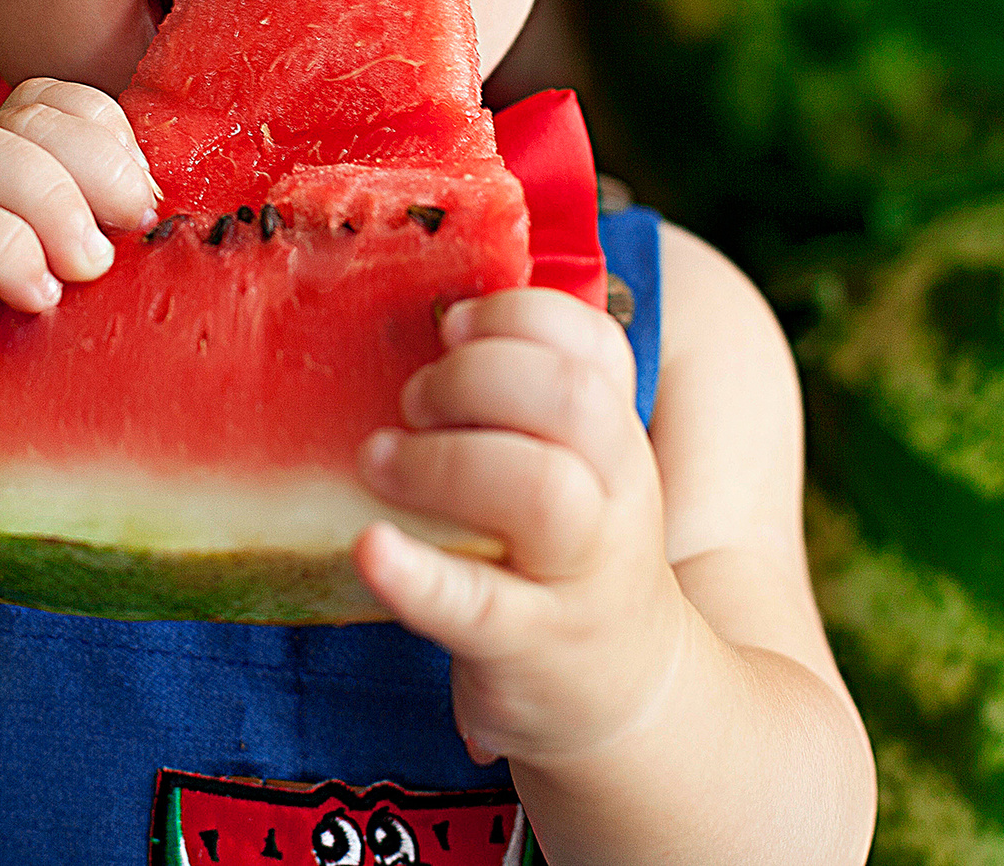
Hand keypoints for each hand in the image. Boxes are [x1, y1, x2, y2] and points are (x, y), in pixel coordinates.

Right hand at [0, 78, 160, 429]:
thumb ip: (119, 241)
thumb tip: (186, 222)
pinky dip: (4, 252)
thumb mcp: (86, 286)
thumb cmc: (24, 352)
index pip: (59, 101)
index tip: (145, 200)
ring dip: (50, 200)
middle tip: (132, 228)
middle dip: (94, 162)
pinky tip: (39, 296)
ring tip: (87, 266)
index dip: (107, 132)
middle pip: (24, 117)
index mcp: (18, 167)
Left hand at [352, 287, 687, 771]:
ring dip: (442, 460)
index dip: (513, 315)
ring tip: (379, 462)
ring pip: (539, 489)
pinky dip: (417, 576)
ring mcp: (577, 573)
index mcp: (614, 435)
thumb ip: (519, 394)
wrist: (632, 694)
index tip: (449, 324)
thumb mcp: (574, 466)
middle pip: (569, 399)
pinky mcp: (531, 644)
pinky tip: (372, 549)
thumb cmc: (567, 553)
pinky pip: (478, 605)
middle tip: (411, 401)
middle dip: (474, 376)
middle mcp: (613, 494)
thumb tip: (423, 309)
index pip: (590, 341)